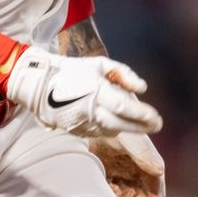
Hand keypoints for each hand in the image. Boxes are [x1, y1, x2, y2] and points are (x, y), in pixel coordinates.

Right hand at [4, 46, 162, 136]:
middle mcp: (89, 109)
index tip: (157, 118)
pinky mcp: (76, 131)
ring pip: (112, 130)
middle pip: (122, 124)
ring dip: (126, 126)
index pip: (125, 107)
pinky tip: (112, 120)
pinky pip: (99, 132)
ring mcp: (82, 122)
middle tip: (156, 124)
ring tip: (134, 120)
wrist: (40, 83)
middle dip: (142, 126)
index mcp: (95, 90)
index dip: (143, 114)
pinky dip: (109, 127)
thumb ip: (123, 73)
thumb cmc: (73, 70)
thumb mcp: (99, 63)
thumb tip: (142, 88)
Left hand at [89, 131, 165, 196]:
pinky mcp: (107, 167)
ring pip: (124, 195)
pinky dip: (107, 193)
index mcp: (150, 167)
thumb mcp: (134, 142)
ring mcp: (122, 170)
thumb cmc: (120, 128)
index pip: (155, 195)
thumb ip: (146, 156)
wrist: (98, 115)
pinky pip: (110, 188)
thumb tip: (158, 171)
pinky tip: (100, 192)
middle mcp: (138, 171)